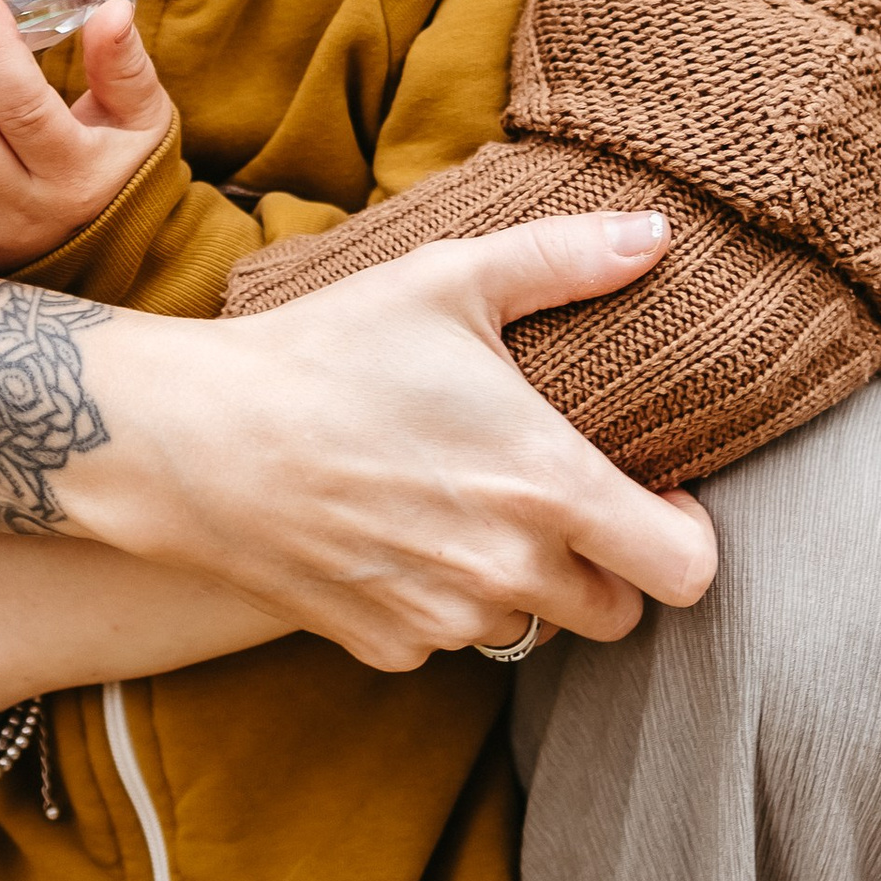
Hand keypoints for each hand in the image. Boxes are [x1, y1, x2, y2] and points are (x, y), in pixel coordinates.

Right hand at [54, 213, 718, 670]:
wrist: (193, 440)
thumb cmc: (329, 349)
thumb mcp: (449, 279)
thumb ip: (566, 260)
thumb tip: (657, 232)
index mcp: (550, 486)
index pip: (687, 572)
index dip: (685, 535)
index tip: (650, 494)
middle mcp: (510, 572)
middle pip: (618, 615)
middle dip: (607, 566)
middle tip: (558, 499)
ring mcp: (446, 621)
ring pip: (534, 630)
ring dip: (525, 585)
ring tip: (471, 506)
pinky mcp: (387, 647)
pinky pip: (451, 642)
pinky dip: (445, 602)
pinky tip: (403, 533)